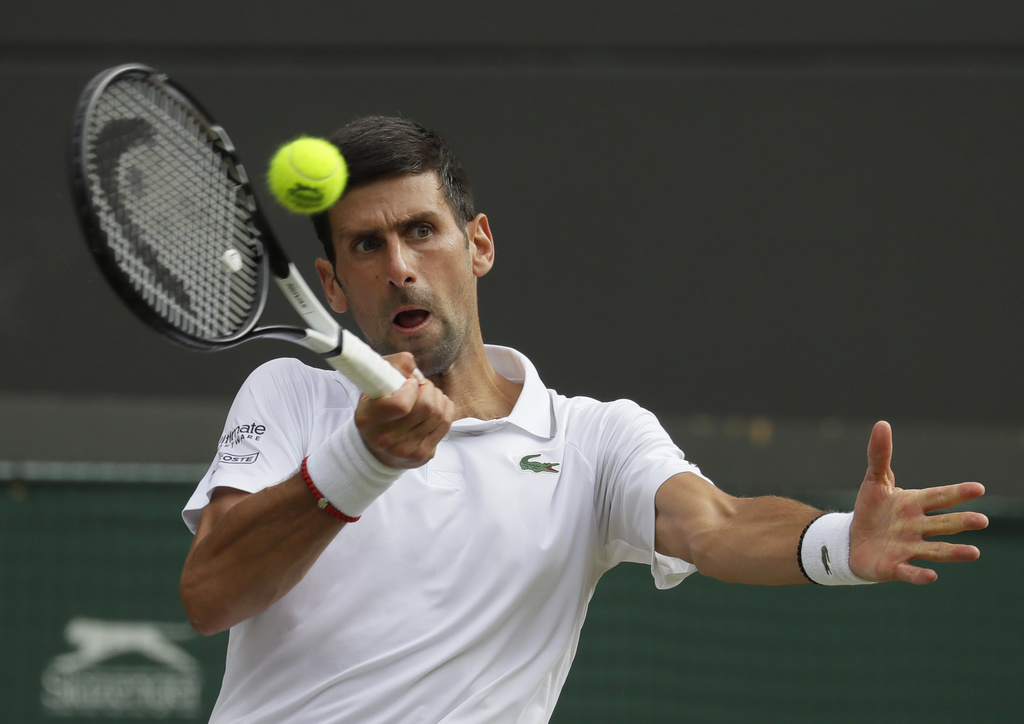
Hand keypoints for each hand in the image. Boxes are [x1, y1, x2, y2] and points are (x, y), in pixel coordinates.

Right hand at [354, 352, 453, 468]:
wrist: (374, 449)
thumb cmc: (376, 410)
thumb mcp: (374, 384)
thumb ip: (392, 366)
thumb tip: (411, 364)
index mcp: (368, 419)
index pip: (401, 404)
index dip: (412, 388)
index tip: (409, 383)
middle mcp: (385, 438)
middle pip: (426, 407)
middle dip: (428, 388)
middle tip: (421, 386)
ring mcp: (404, 450)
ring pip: (438, 414)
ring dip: (437, 397)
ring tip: (428, 395)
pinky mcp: (421, 455)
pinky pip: (445, 424)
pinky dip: (446, 409)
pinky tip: (437, 406)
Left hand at [848, 421, 988, 583]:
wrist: (852, 540)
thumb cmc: (870, 511)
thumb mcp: (874, 481)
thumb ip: (880, 455)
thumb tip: (882, 424)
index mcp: (914, 505)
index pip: (938, 497)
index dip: (956, 493)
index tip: (977, 488)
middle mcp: (916, 527)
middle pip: (943, 524)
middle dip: (961, 522)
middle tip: (982, 520)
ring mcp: (908, 548)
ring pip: (934, 550)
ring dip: (953, 553)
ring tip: (974, 553)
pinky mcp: (894, 567)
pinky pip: (908, 571)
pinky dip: (919, 574)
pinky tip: (932, 576)